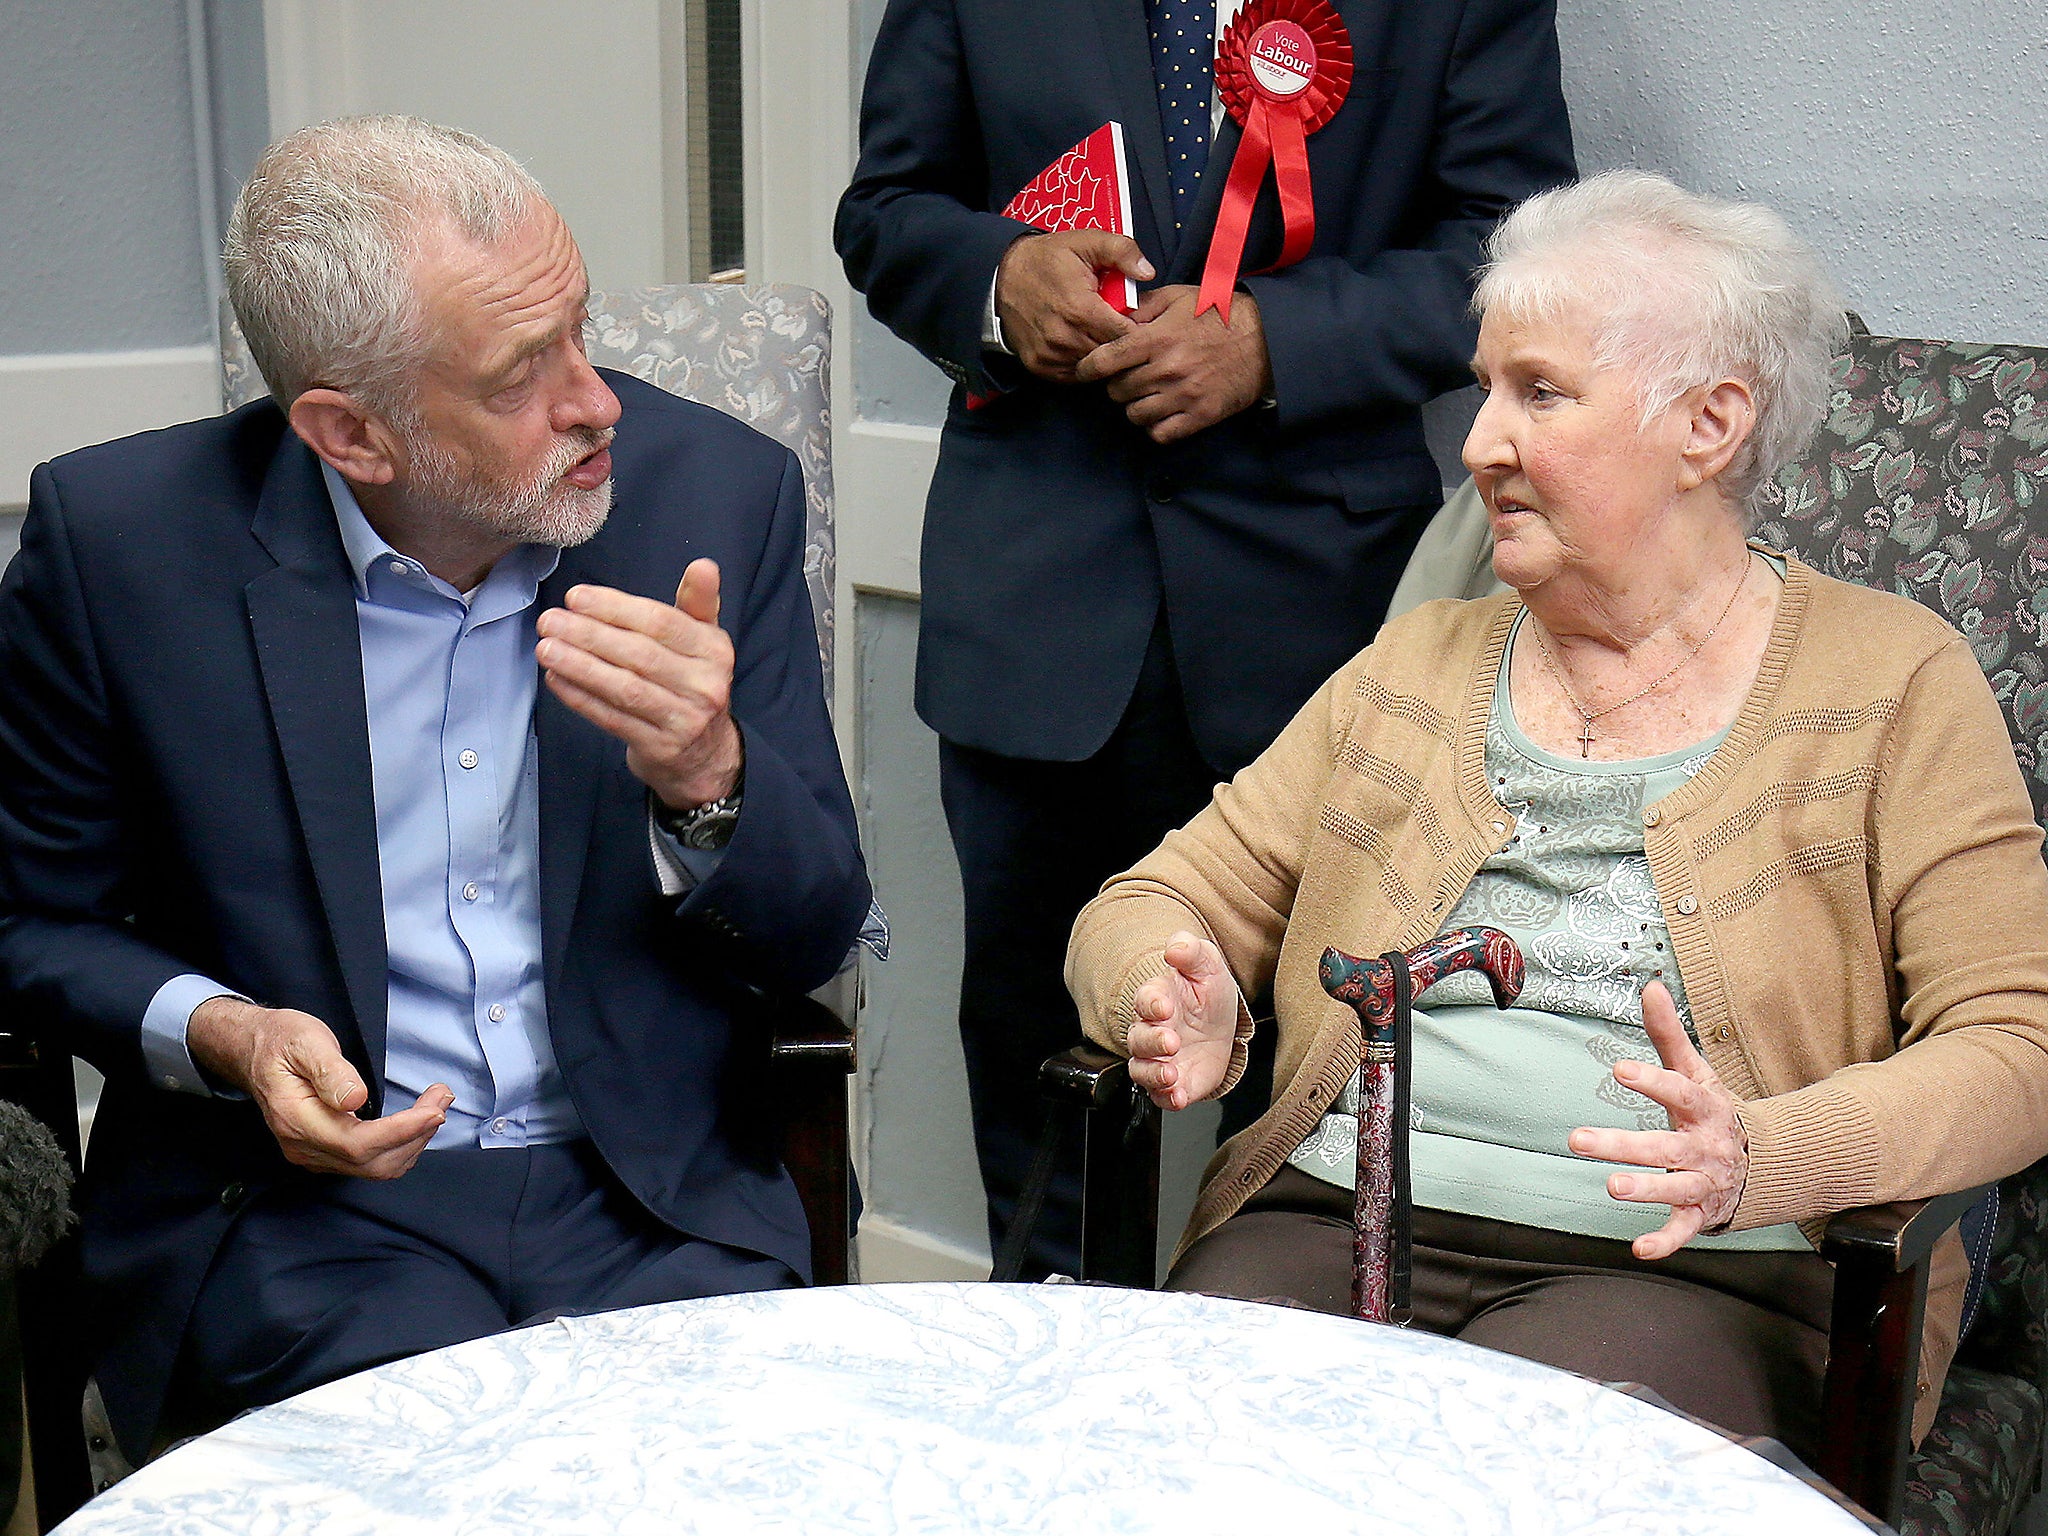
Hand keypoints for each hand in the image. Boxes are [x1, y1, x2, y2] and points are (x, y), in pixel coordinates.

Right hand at [187, 996, 450, 1178]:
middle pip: (371, 1162)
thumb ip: (331, 1072)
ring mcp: (311, 1154)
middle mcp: (302, 1146)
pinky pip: (367, 1163)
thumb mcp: (306, 1041)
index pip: (357, 1144)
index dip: (401, 1132)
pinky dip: (399, 1146)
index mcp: (295, 1119)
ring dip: (412, 1142)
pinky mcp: (322, 1152)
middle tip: (443, 1098)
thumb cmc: (280, 1040)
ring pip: (373, 1168)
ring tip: (436, 1105)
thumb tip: (356, 1100)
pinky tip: (415, 1121)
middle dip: (416, 1135)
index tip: (434, 1109)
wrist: (251, 1050)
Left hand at [535, 560, 743, 809]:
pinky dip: (581, 698)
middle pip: (639, 655)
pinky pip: (613, 719)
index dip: (616, 608)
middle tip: (550, 620)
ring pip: (624, 688)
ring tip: (546, 648)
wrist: (706, 755)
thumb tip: (704, 565)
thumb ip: (698, 602)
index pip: (660, 623)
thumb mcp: (705, 641)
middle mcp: (704, 685)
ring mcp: (683, 720)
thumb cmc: (693, 684)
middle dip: (589, 635)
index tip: (576, 597)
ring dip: (580, 666)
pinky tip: (557, 679)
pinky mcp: (660, 748)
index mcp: (714, 650)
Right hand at [994, 229, 1151, 382]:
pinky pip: (1074, 375)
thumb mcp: (1086, 241)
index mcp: (1080, 309)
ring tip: (1101, 332)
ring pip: (1094, 367)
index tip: (1136, 318)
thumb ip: (1121, 250)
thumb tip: (1147, 272)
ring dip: (1102, 354)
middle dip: (1121, 342)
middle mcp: (1064, 338)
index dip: (1137, 328)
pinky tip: (1083, 342)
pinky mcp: (1040, 366)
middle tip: (1119, 324)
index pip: (1126, 335)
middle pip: (1112, 354)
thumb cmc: (1048, 259)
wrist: (1003, 276)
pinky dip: (1083, 362)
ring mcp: (1050, 355)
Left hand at [1073, 284, 1272, 443]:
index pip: (1105, 361)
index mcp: (1157, 339)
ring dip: (1135, 406)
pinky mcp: (1199, 416)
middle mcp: (1166, 370)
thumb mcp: (1179, 298)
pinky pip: (1159, 433)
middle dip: (1117, 384)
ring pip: (1134, 415)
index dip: (1087, 368)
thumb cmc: (1220, 315)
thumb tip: (1114, 316)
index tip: (1084, 370)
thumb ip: (1144, 307)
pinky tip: (1162, 411)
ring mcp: (1183, 396)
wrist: (1266, 341)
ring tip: (1147, 394)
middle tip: (1129, 377)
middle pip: (1117, 391)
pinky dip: (1155, 426)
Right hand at [1125, 931, 1240, 1110]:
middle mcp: (1152, 1031)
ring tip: (1170, 1074)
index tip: (1163, 1006)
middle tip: (1171, 1041)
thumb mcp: (1207, 966)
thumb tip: (1176, 945)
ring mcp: (1160, 1060)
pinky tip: (1177, 1096)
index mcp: (1158, 999)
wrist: (1222, 1026)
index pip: (1145, 1000)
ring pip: (1143, 1070)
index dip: (1151, 1003)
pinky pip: (1161, 1096)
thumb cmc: (1206, 994)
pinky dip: (1167, 1098)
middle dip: (1153, 1041)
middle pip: (1139, 1039)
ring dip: (1154, 1074)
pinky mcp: (1173, 1083)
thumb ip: (1191, 952)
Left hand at [1569, 981, 1749, 1259]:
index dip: (1652, 1081)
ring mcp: (1703, 1182)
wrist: (1761, 1164)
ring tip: (1611, 1187)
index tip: (1620, 1070)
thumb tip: (1649, 986)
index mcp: (1704, 1108)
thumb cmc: (1712, 1111)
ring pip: (1674, 1187)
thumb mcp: (1695, 1072)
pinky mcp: (1699, 1212)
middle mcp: (1704, 1147)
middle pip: (1664, 1146)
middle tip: (1577, 1139)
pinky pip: (1682, 1230)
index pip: (1679, 1092)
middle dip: (1623, 1145)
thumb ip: (1668, 1034)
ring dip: (1645, 1188)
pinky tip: (1638, 1249)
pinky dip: (1664, 1242)